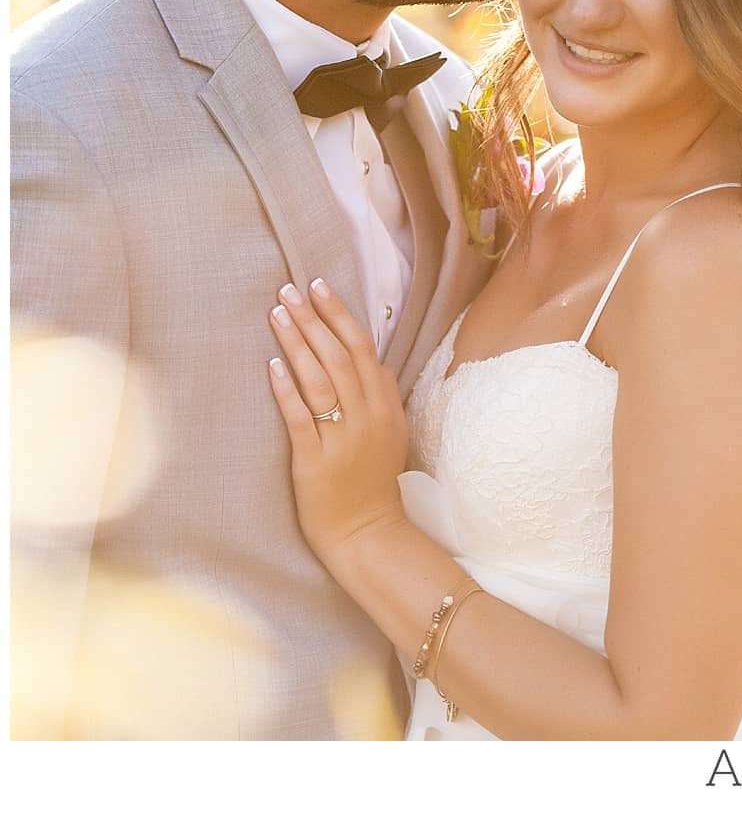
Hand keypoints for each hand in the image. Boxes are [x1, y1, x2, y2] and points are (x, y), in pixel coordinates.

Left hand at [265, 278, 408, 564]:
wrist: (368, 533)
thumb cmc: (373, 482)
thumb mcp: (391, 433)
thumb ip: (383, 397)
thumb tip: (373, 363)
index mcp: (386, 406)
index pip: (364, 349)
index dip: (340, 315)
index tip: (319, 287)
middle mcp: (367, 417)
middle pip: (340, 356)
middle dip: (313, 319)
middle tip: (289, 290)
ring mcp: (343, 438)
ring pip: (320, 379)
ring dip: (297, 343)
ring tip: (277, 314)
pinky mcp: (316, 461)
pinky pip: (301, 418)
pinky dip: (287, 390)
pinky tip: (271, 366)